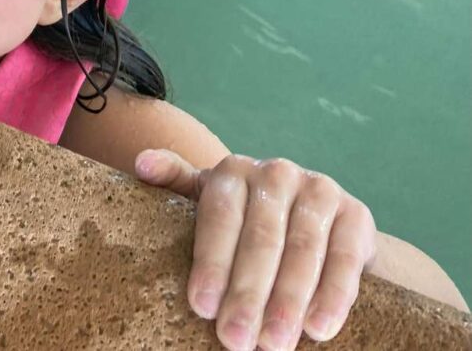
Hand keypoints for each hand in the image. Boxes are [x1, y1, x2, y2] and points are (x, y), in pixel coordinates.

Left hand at [134, 149, 376, 350]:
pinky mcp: (356, 215)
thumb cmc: (241, 214)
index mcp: (233, 171)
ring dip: (288, 301)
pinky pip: (345, 259)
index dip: (212, 263)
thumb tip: (141, 164)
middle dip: (247, 293)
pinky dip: (333, 296)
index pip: (219, 216)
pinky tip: (318, 328)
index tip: (202, 307)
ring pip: (302, 251)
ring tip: (274, 344)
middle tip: (235, 339)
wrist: (311, 214)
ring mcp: (319, 191)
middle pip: (260, 239)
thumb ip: (173, 181)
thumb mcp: (206, 197)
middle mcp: (277, 174)